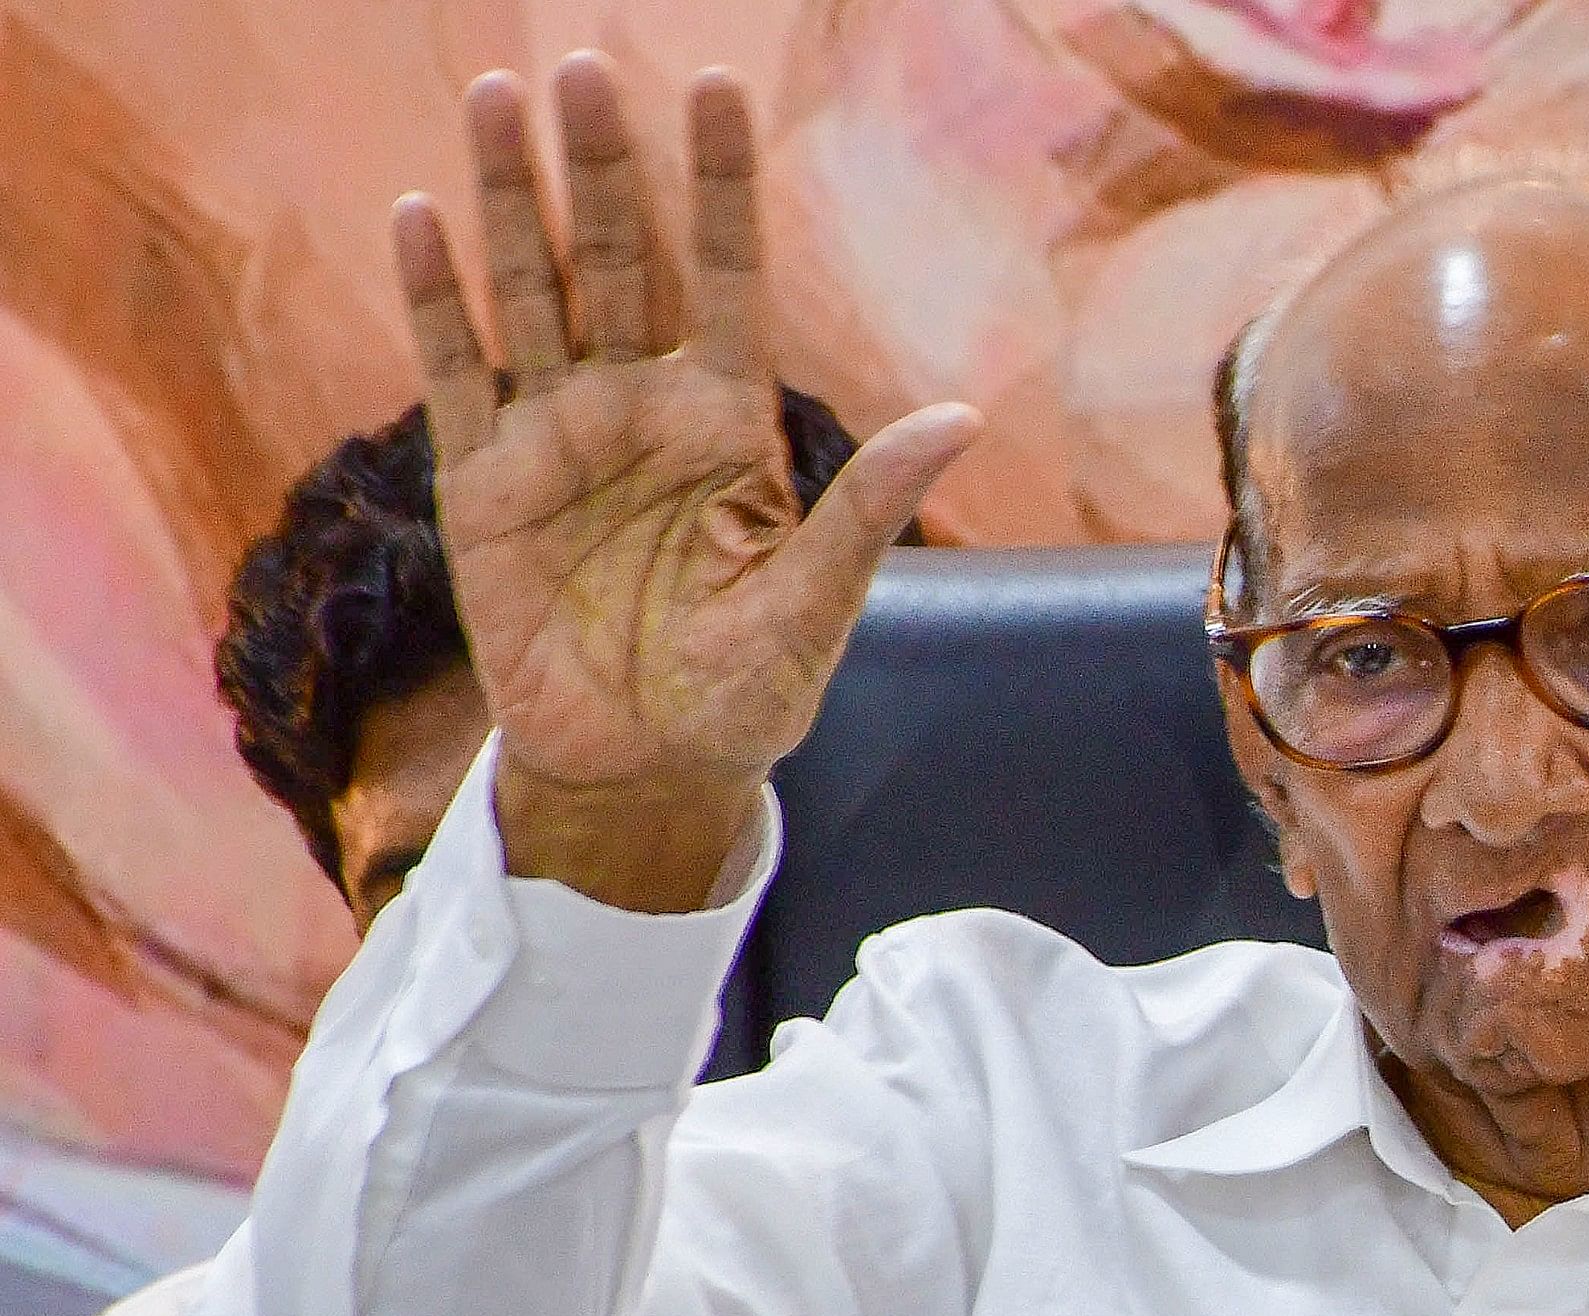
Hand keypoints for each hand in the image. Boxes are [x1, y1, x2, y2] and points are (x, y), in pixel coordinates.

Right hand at [395, 53, 979, 909]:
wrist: (647, 767)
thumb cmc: (746, 689)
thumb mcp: (818, 603)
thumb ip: (868, 504)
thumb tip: (960, 416)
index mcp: (728, 420)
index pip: (725, 273)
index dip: (716, 184)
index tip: (710, 84)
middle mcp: (640, 406)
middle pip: (618, 260)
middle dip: (601, 167)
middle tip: (581, 67)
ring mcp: (558, 435)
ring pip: (532, 292)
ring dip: (512, 200)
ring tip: (499, 100)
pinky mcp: (483, 483)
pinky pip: (459, 374)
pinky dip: (439, 300)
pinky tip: (421, 216)